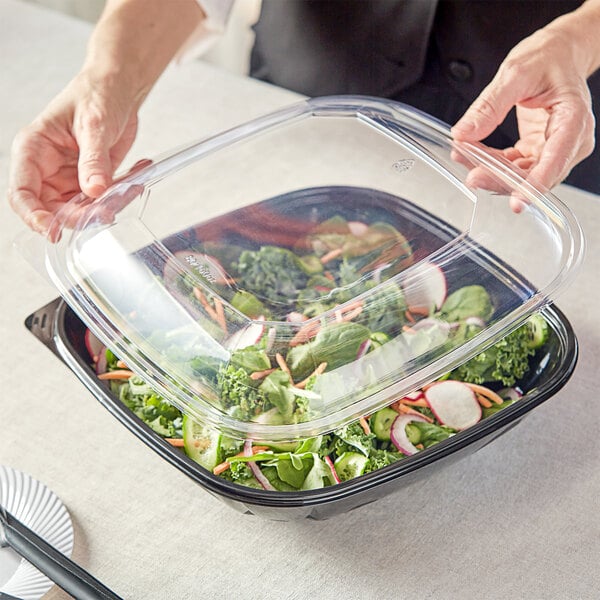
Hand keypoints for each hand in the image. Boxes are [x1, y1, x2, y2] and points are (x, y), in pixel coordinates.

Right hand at [7, 69, 138, 235]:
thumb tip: (94, 191)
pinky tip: (136, 179)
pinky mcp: (92, 182)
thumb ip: (94, 160)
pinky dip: (121, 197)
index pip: (22, 193)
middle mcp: (48, 168)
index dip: (34, 216)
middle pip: (54, 209)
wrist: (118, 89)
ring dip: (107, 208)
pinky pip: (104, 202)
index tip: (53, 230)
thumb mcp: (94, 125)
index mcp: (34, 150)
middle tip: (108, 212)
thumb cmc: (96, 94)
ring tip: (130, 188)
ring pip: (82, 210)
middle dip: (81, 216)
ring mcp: (70, 178)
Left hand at [452, 18, 595, 191]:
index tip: (516, 201)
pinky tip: (472, 155)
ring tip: (464, 156)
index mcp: (574, 119)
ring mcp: (554, 149)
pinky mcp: (538, 151)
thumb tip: (463, 133)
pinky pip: (514, 167)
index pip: (556, 161)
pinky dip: (492, 164)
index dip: (535, 185)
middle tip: (472, 176)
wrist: (558, 53)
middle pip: (536, 176)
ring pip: (522, 176)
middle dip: (501, 179)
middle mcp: (570, 141)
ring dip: (492, 172)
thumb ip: (488, 106)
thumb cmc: (548, 58)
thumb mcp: (515, 73)